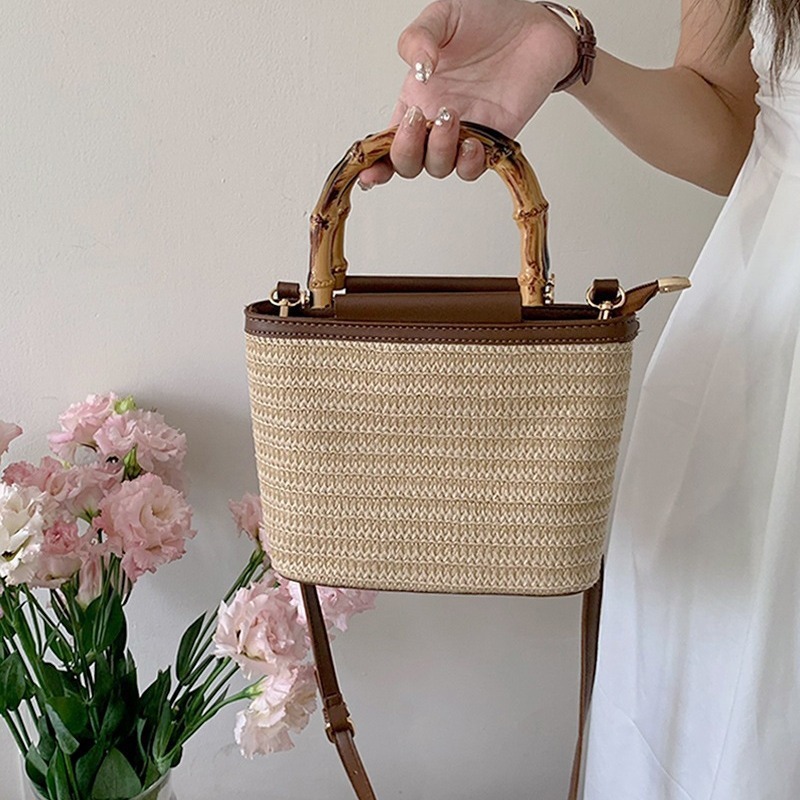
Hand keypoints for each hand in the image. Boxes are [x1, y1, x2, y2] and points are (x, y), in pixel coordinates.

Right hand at [359, 0, 577, 188]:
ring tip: (451, 116)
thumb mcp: (443, 15)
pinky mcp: (492, 140)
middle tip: (421, 119)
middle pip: (408, 164)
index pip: (386, 141)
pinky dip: (468, 163)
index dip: (374, 164)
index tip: (366, 172)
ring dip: (438, 151)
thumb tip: (418, 72)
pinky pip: (472, 169)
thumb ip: (418, 39)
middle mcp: (434, 121)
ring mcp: (463, 133)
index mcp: (415, 97)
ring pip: (438, 168)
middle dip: (406, 151)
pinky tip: (473, 141)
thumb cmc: (487, 17)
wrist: (534, 24)